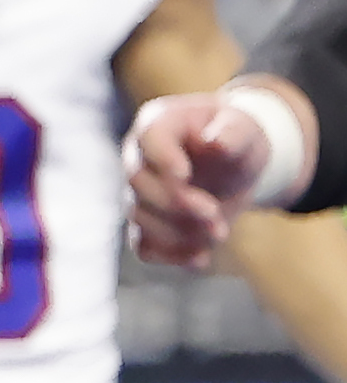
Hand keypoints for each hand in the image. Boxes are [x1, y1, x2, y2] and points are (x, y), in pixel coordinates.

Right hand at [126, 87, 298, 269]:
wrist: (237, 163)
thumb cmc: (237, 136)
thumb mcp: (244, 127)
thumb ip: (232, 132)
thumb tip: (214, 143)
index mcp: (159, 124)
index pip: (149, 140)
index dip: (162, 160)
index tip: (185, 176)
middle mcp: (139, 158)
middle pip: (138, 184)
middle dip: (176, 205)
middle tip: (215, 215)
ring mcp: (140, 193)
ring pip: (140, 218)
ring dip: (180, 232)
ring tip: (220, 232)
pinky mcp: (149, 223)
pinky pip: (144, 246)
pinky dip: (170, 256)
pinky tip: (200, 258)